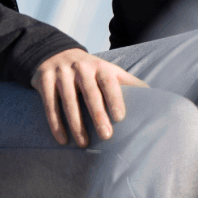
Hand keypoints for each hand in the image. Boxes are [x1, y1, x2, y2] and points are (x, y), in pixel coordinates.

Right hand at [31, 48, 146, 146]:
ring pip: (68, 99)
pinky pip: (49, 104)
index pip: (109, 81)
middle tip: (106, 136)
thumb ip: (128, 82)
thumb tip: (154, 96)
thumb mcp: (108, 71)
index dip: (115, 98)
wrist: (55, 54)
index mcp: (99, 66)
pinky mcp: (43, 79)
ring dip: (76, 123)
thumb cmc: (90, 71)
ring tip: (84, 144)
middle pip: (90, 92)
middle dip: (97, 114)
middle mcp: (80, 67)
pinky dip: (55, 123)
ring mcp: (61, 72)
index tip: (120, 118)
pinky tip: (62, 140)